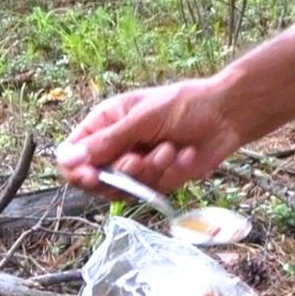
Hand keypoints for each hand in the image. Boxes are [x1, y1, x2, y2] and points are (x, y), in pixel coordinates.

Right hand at [55, 77, 244, 196]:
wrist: (226, 116)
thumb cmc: (184, 105)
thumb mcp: (142, 119)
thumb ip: (107, 142)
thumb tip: (68, 158)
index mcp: (105, 123)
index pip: (73, 153)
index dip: (76, 169)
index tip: (90, 176)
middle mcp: (117, 146)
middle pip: (95, 178)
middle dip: (119, 173)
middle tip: (136, 161)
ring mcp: (137, 165)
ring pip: (124, 188)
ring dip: (149, 171)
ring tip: (169, 149)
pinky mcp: (158, 180)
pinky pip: (150, 190)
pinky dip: (168, 173)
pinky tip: (184, 154)